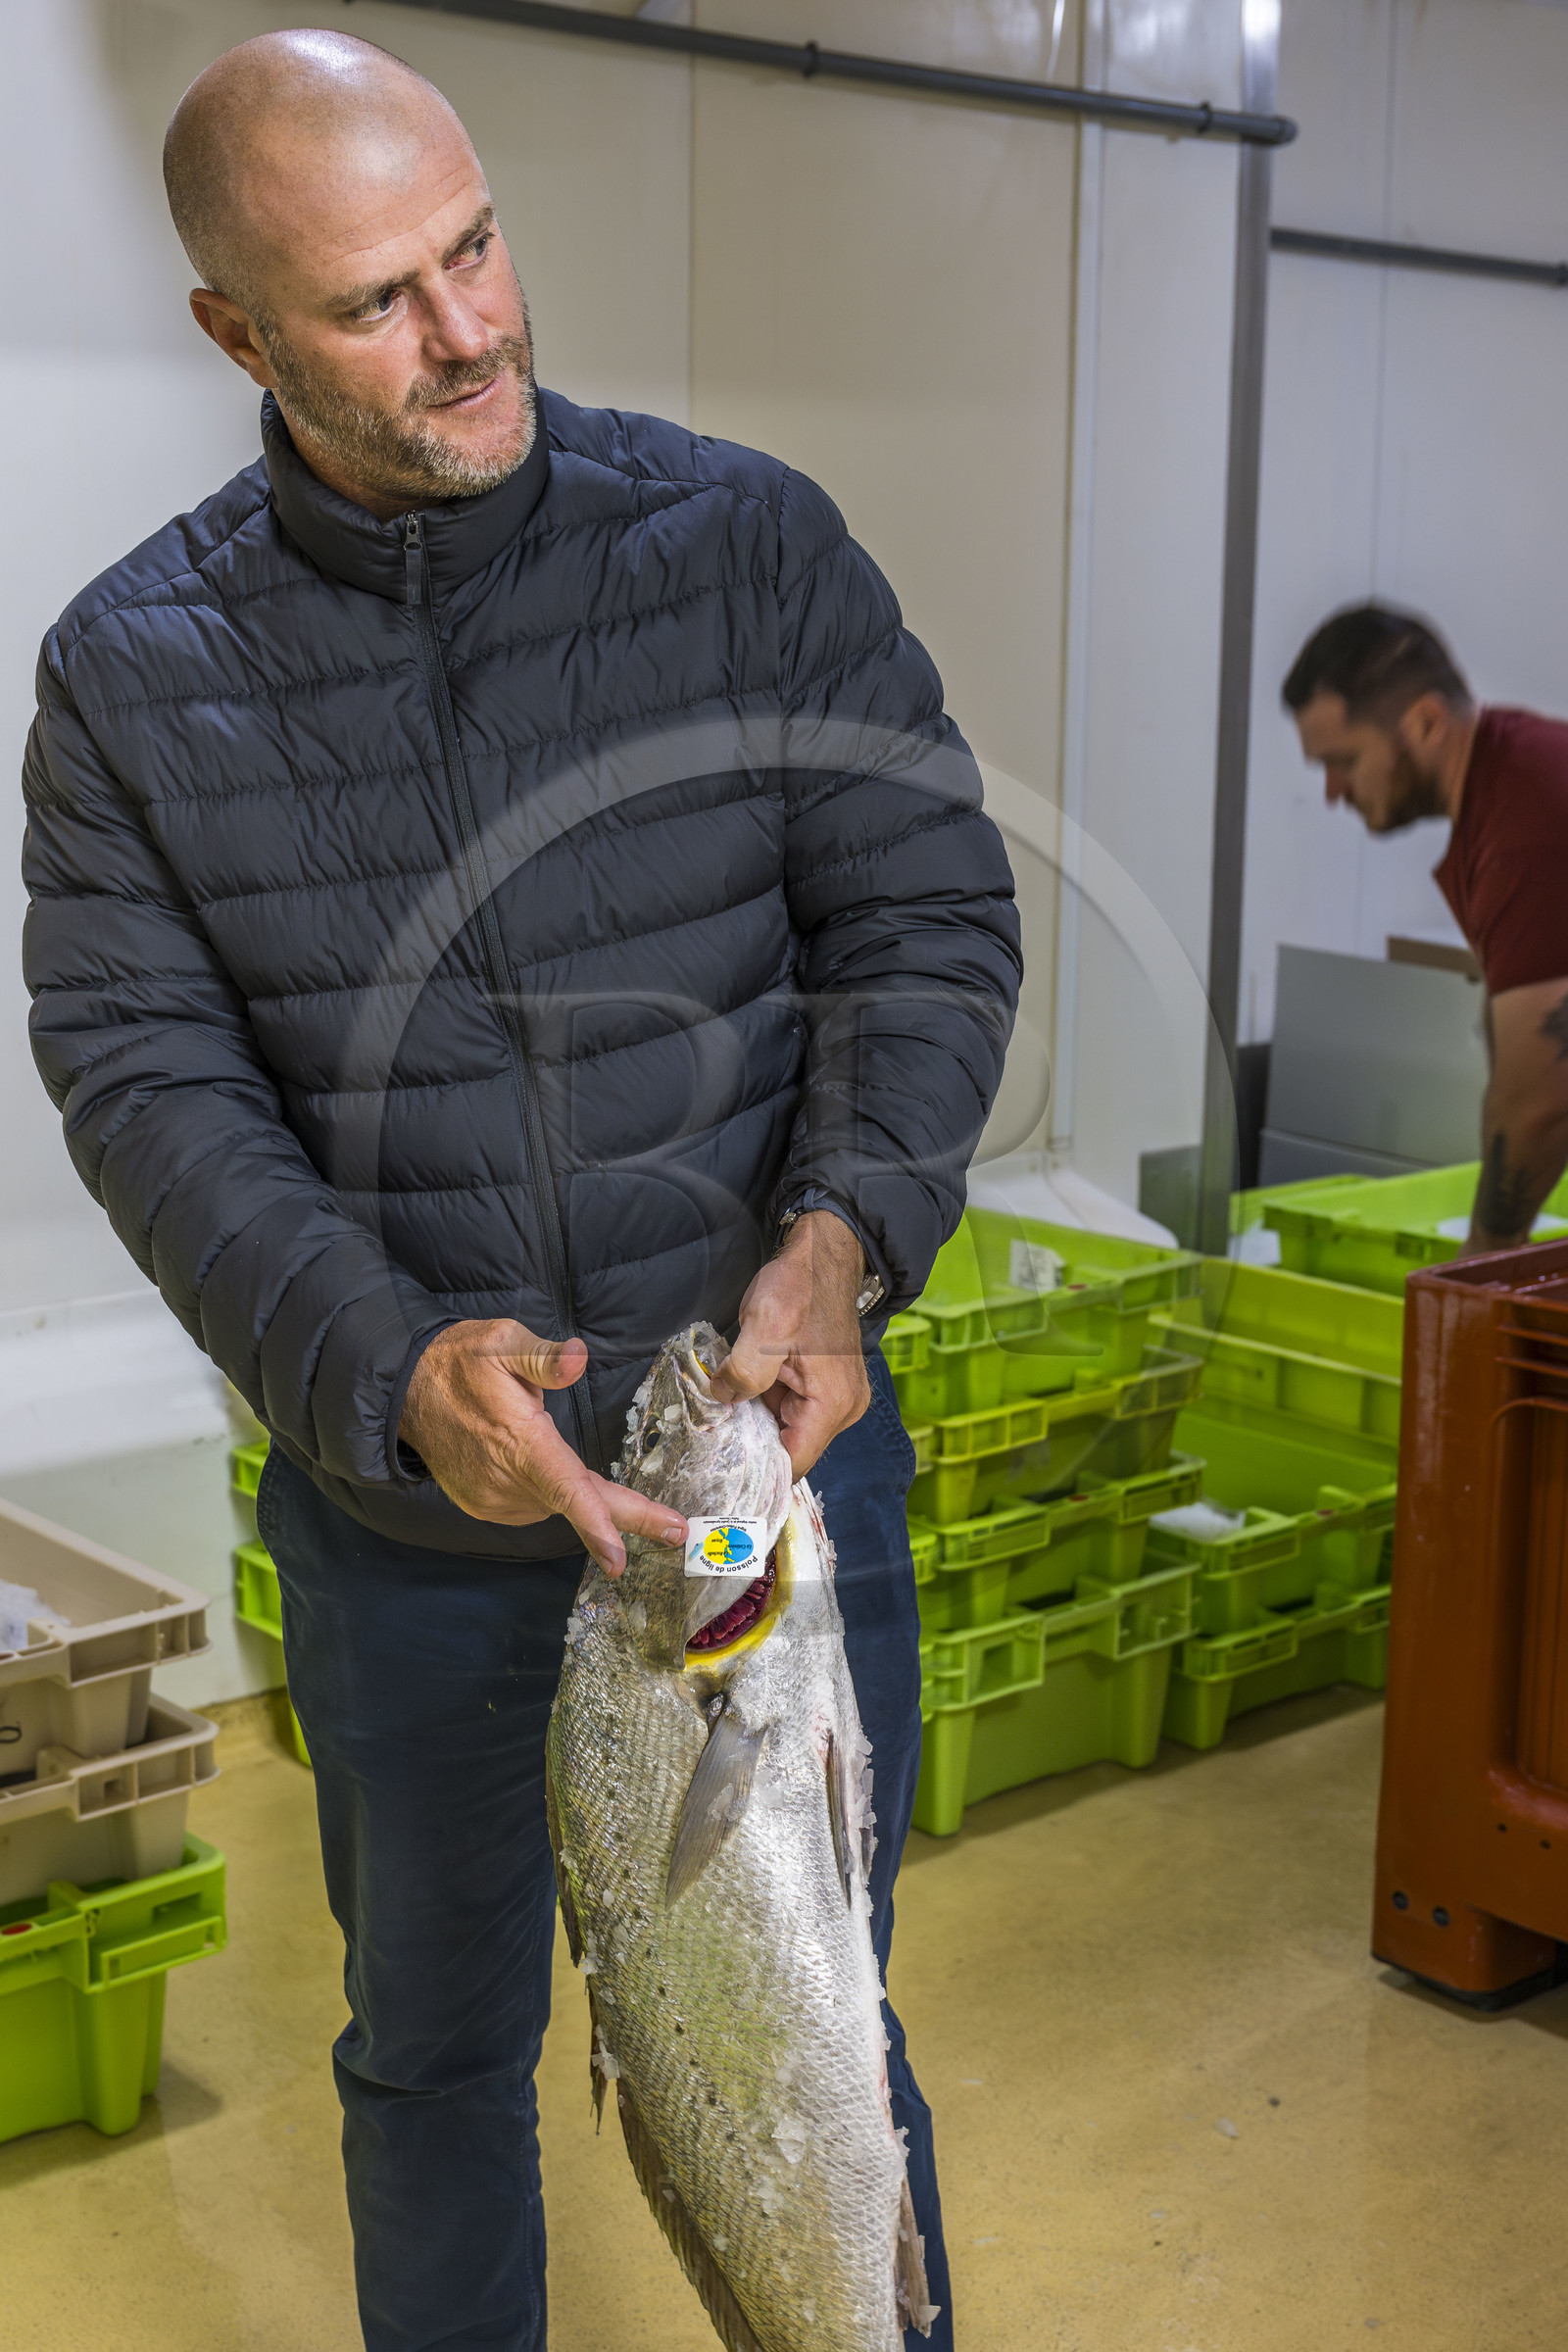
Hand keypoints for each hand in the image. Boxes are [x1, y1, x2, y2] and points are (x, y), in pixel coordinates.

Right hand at [401, 1320, 685, 1577]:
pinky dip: (545, 1490)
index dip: (596, 1523)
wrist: (403, 1390)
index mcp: (521, 1442)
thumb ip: (543, 1357)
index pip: (566, 1489)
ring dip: (574, 1490)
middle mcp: (507, 1479)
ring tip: (545, 1440)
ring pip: (554, 1503)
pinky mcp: (483, 1505)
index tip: (619, 1558)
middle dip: (628, 1518)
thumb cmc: (459, 1360)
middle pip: (578, 1503)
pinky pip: (530, 1504)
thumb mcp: (501, 1341)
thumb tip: (578, 1357)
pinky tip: (534, 1462)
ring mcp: (493, 1498)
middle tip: (676, 1531)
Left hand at [709, 1211, 871, 1473]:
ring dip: (757, 1424)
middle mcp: (843, 1410)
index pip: (795, 1463)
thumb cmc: (799, 1288)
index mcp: (832, 1404)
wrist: (822, 1257)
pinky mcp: (825, 1388)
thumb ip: (741, 1374)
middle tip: (710, 1445)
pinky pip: (791, 1411)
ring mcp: (837, 1399)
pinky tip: (740, 1396)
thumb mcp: (763, 1329)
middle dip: (753, 1447)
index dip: (759, 1475)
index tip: (722, 1480)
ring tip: (722, 1417)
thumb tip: (720, 1401)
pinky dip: (765, 1407)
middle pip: (792, 1450)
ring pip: (789, 1431)